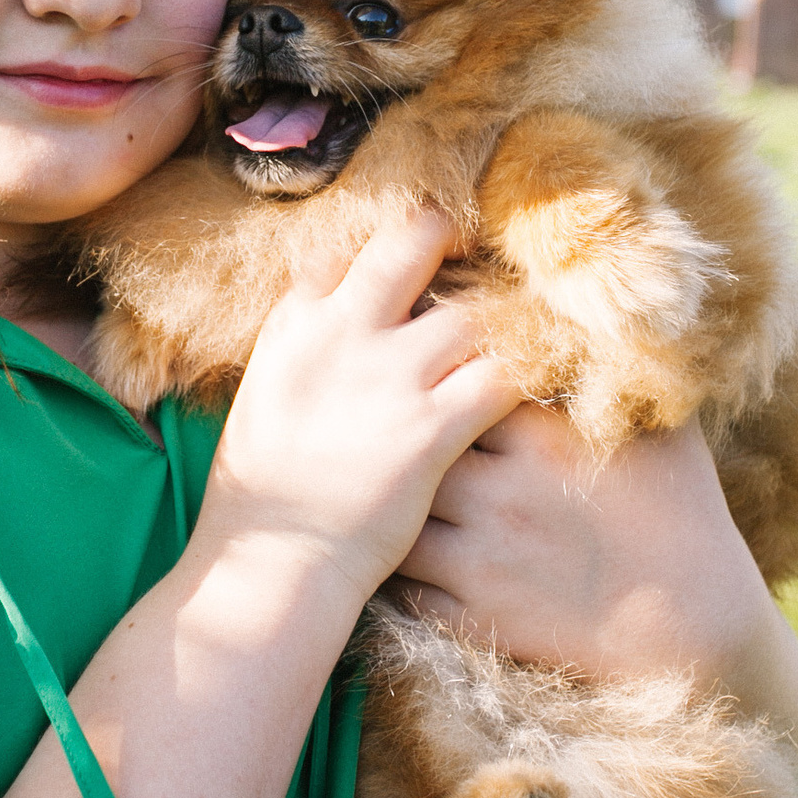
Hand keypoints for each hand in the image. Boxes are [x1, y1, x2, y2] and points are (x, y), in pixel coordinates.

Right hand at [197, 210, 521, 600]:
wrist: (273, 562)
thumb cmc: (263, 493)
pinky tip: (534, 382)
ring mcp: (391, 378)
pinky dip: (525, 372)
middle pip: (414, 242)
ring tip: (515, 329)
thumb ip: (304, 345)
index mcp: (296, 323)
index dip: (386, 244)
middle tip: (473, 249)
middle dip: (449, 234)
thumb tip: (336, 317)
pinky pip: (503, 375)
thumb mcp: (264, 395)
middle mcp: (344, 333)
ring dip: (499, 317)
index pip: (348, 246)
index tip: (413, 255)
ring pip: (473, 310)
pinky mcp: (432, 429)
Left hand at [394, 403, 797, 747]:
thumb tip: (599, 316)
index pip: (454, 382)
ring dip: (392, 505)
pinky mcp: (474, 616)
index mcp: (540, 435)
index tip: (428, 373)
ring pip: (396, 518)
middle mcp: (499, 492)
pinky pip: (404, 586)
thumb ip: (618, 370)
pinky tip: (404, 549)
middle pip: (410, 448)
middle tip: (385, 430)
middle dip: (398, 440)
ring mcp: (481, 558)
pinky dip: (398, 568)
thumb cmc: (684, 512)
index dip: (436, 376)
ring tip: (388, 493)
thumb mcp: (662, 424)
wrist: (696, 624)